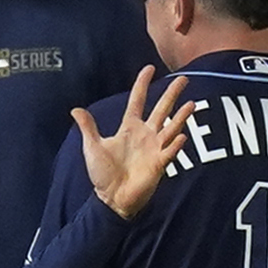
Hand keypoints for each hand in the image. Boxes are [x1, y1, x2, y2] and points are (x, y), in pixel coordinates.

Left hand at [71, 67, 197, 218]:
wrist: (111, 198)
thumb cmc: (103, 174)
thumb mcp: (92, 147)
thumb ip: (88, 127)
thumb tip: (75, 109)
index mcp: (129, 128)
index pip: (138, 101)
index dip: (143, 84)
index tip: (150, 68)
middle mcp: (145, 135)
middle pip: (161, 109)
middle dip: (171, 94)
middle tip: (183, 78)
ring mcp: (154, 148)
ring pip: (171, 127)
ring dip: (181, 116)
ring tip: (191, 104)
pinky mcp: (159, 164)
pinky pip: (169, 151)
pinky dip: (174, 144)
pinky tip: (181, 135)